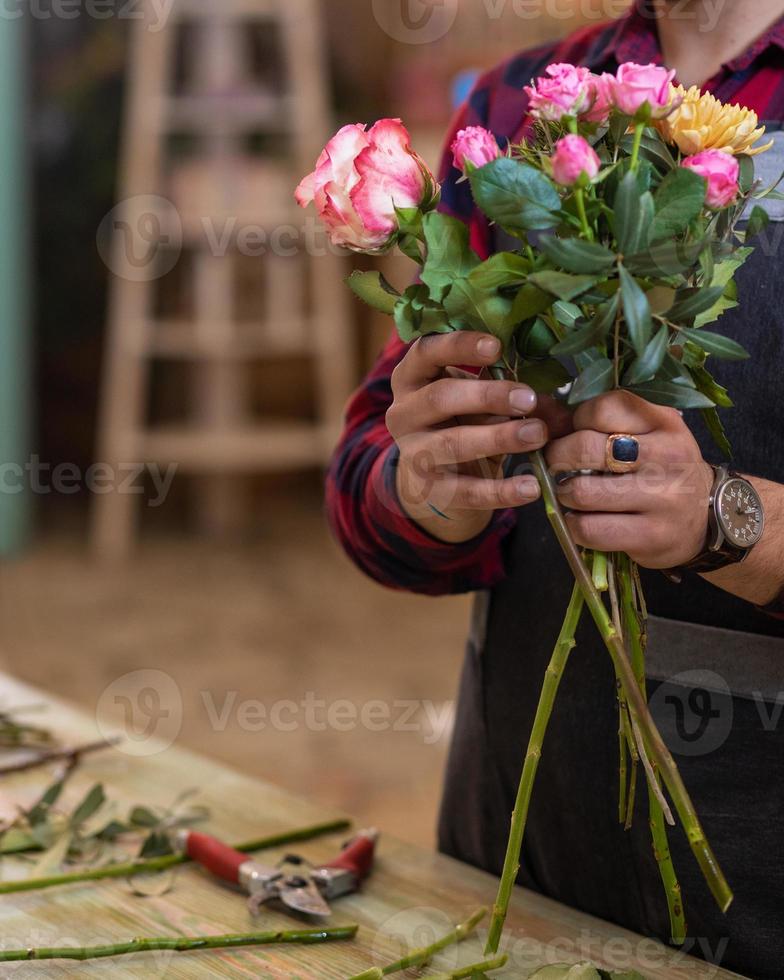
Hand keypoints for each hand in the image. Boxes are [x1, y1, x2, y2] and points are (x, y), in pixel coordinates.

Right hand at [386, 333, 571, 542]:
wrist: (436, 480)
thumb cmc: (461, 422)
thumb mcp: (475, 400)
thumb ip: (505, 392)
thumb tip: (554, 402)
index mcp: (412, 377)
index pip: (426, 352)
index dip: (459, 346)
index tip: (497, 347)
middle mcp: (404, 412)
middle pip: (441, 397)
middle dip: (488, 395)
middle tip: (528, 399)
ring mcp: (413, 453)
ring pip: (453, 443)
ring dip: (499, 437)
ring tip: (538, 434)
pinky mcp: (431, 490)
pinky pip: (468, 490)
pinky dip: (502, 490)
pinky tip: (531, 487)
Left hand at [545, 391, 713, 568]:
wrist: (704, 516)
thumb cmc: (660, 467)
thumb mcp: (646, 431)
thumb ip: (603, 419)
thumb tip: (545, 416)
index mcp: (664, 420)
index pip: (600, 408)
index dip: (575, 422)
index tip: (575, 434)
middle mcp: (669, 455)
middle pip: (585, 448)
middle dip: (557, 457)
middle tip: (557, 465)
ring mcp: (663, 498)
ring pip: (583, 492)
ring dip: (565, 494)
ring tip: (572, 493)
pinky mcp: (652, 535)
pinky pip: (590, 529)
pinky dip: (574, 525)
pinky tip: (583, 519)